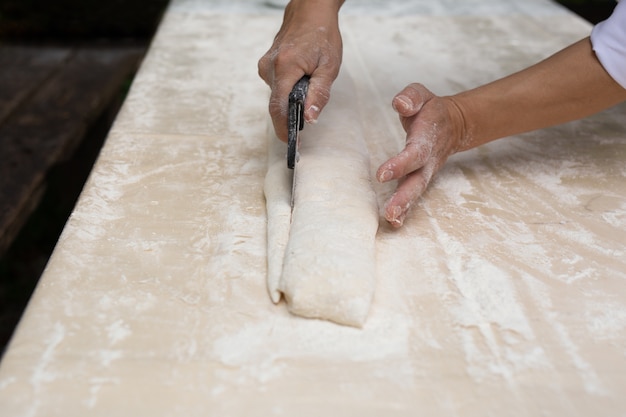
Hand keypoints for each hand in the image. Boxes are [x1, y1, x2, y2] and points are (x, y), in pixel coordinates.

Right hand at [258, 0, 343, 140]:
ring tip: (307, 90)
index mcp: (285, 67)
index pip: (278, 107)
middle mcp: (269, 67)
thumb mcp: (329, 67)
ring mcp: (265, 66)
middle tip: (304, 128)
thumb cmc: (322, 36)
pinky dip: (287, 91)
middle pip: (276, 104)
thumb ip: (319, 94)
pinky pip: (276, 87)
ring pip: (276, 96)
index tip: (293, 144)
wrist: (309, 12)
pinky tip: (300, 81)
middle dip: (289, 117)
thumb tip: (310, 119)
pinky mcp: (265, 66)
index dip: (284, 129)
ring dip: (290, 101)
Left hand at [376, 83, 465, 227]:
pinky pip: (413, 194)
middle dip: (404, 197)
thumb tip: (400, 104)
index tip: (382, 174)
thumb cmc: (430, 109)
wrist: (453, 124)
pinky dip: (405, 210)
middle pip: (417, 181)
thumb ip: (411, 97)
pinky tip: (394, 222)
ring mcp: (425, 171)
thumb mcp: (421, 94)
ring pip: (416, 191)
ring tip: (391, 220)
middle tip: (390, 212)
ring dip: (404, 207)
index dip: (399, 164)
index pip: (414, 153)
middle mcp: (427, 159)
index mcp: (426, 138)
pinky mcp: (420, 177)